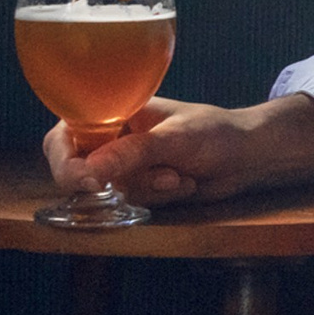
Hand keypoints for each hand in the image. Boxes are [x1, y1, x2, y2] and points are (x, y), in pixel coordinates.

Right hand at [46, 93, 313, 205]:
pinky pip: (132, 202)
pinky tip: (185, 182)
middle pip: (78, 170)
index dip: (65, 160)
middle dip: (112, 181)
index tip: (87, 181)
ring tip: (180, 174)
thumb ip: (133, 154)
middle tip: (145, 181)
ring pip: (108, 191)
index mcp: (113, 112)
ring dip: (147, 188)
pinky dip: (159, 197)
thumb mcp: (175, 138)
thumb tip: (88, 173)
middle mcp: (111, 139)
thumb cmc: (216, 132)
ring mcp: (124, 165)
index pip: (64, 135)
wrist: (249, 156)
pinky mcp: (140, 187)